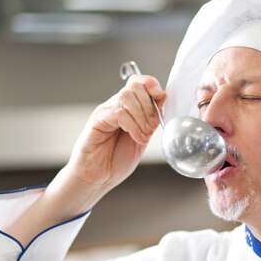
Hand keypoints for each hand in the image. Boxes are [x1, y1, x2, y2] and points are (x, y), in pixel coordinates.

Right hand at [5, 75, 165, 245]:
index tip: (160, 97)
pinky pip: (119, 112)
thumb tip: (162, 98)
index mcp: (128, 108)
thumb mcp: (142, 138)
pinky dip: (132, 125)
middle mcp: (116, 106)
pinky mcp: (97, 120)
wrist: (97, 178)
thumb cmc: (116, 160)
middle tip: (151, 129)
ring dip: (142, 116)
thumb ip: (151, 120)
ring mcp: (106, 111)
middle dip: (150, 107)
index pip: (140, 82)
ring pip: (127, 96)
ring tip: (143, 135)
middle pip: (135, 87)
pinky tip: (135, 137)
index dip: (152, 84)